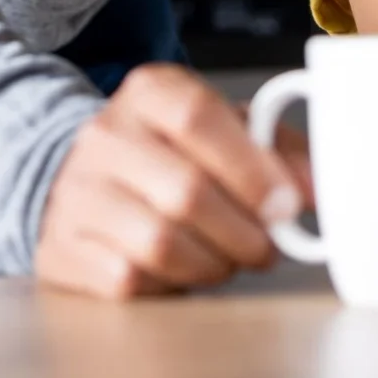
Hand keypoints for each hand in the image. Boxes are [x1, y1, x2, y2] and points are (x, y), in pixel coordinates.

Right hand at [34, 63, 305, 297]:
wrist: (77, 177)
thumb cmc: (168, 154)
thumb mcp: (223, 130)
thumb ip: (276, 150)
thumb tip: (313, 189)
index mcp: (148, 93)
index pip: (197, 118)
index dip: (252, 167)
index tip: (287, 204)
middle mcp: (105, 136)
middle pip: (185, 192)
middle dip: (243, 233)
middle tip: (266, 247)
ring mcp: (78, 193)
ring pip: (159, 243)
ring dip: (212, 264)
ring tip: (227, 259)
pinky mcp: (63, 247)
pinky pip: (129, 279)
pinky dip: (170, 285)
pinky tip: (180, 270)